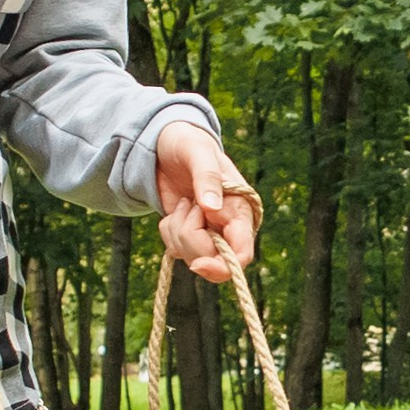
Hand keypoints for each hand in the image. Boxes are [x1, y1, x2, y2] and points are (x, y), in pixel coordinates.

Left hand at [156, 120, 258, 279]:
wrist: (166, 146)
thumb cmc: (189, 143)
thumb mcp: (198, 152)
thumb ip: (207, 178)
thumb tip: (212, 208)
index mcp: (240, 211)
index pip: (242, 253)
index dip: (223, 266)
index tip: (197, 265)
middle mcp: (228, 228)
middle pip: (214, 261)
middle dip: (190, 239)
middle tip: (185, 206)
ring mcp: (209, 233)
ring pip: (192, 258)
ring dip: (177, 231)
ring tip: (182, 202)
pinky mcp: (190, 235)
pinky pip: (175, 249)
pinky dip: (168, 231)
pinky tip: (175, 210)